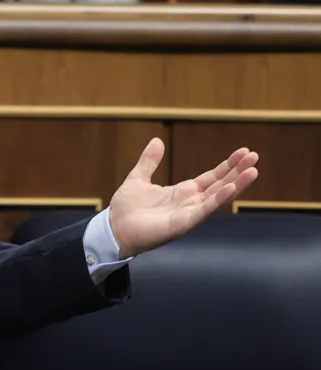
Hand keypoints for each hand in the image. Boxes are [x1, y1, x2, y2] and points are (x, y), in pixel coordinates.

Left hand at [108, 138, 258, 258]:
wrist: (113, 228)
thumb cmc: (126, 208)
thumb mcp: (138, 178)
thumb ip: (149, 161)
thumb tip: (157, 140)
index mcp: (183, 192)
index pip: (212, 177)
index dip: (227, 166)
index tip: (243, 152)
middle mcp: (190, 203)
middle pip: (220, 185)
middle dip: (238, 172)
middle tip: (255, 157)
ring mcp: (189, 214)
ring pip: (218, 198)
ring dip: (236, 185)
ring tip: (253, 171)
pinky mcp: (182, 224)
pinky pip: (204, 211)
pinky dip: (218, 200)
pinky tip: (232, 189)